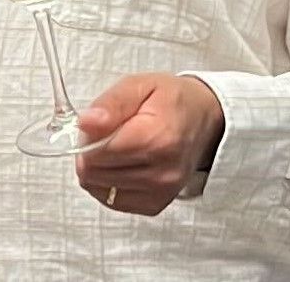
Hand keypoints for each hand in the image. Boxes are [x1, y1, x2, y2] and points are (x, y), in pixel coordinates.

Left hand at [75, 73, 224, 216]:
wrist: (203, 120)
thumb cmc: (171, 100)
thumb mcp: (139, 85)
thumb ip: (111, 104)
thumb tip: (85, 123)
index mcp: (157, 139)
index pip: (98, 152)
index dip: (86, 137)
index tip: (94, 124)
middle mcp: (161, 172)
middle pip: (96, 173)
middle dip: (88, 152)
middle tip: (103, 133)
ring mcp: (160, 192)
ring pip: (99, 189)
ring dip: (96, 168)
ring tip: (113, 147)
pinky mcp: (155, 204)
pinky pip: (113, 200)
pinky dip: (107, 183)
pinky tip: (118, 165)